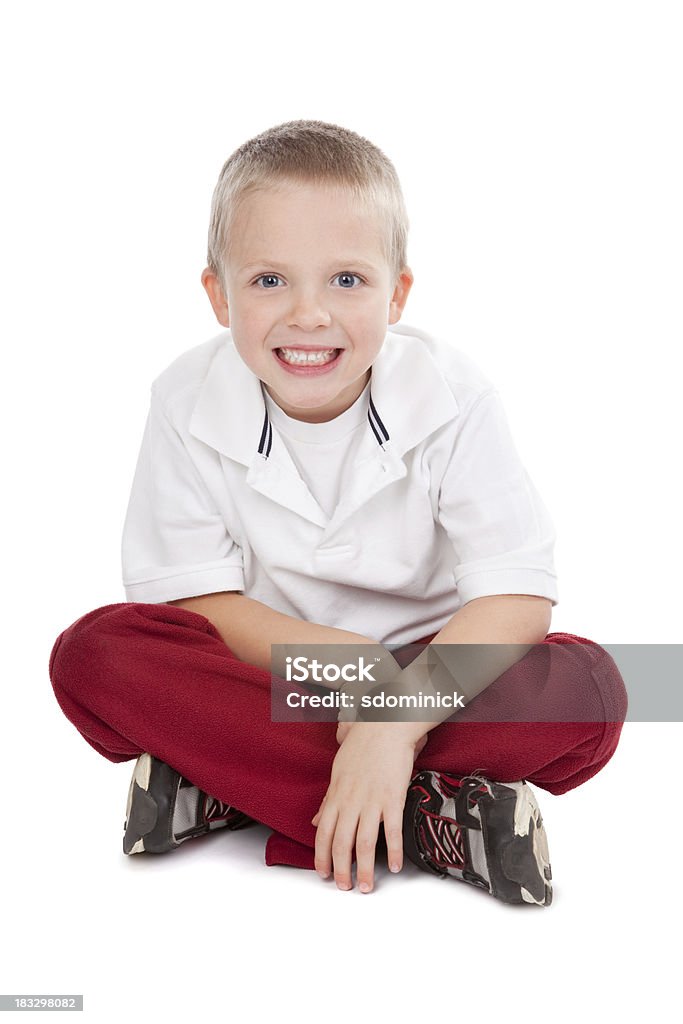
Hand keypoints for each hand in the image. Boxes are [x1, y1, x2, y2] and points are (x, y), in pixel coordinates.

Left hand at [311, 722, 425, 891]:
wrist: (386, 726)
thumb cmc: (362, 744)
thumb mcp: (338, 770)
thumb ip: (329, 798)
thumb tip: (316, 819)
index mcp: (336, 794)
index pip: (323, 833)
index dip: (321, 856)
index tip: (323, 873)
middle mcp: (351, 800)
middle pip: (341, 843)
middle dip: (341, 869)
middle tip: (344, 888)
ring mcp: (372, 800)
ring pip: (364, 843)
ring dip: (363, 869)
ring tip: (365, 887)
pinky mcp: (393, 798)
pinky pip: (392, 830)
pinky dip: (393, 851)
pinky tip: (394, 866)